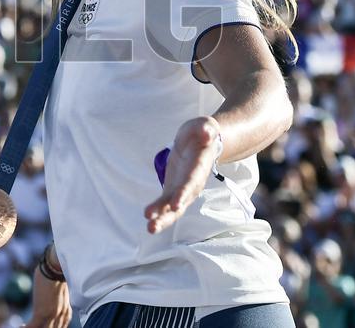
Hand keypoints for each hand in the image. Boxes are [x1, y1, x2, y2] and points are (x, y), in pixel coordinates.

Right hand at [25, 265, 70, 327]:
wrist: (56, 267)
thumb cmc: (56, 274)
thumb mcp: (59, 292)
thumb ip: (56, 301)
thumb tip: (49, 298)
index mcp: (66, 311)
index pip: (60, 327)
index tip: (41, 326)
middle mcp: (61, 316)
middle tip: (29, 325)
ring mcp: (52, 315)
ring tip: (23, 327)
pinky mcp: (42, 313)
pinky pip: (32, 326)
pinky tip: (20, 326)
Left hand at [144, 116, 220, 234]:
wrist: (202, 141)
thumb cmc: (202, 133)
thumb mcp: (205, 126)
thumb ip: (206, 130)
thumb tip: (206, 133)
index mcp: (199, 168)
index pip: (191, 182)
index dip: (184, 194)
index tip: (176, 205)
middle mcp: (193, 184)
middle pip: (181, 203)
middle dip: (168, 215)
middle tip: (153, 226)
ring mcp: (183, 189)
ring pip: (173, 209)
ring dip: (161, 219)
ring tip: (150, 228)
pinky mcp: (173, 190)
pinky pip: (165, 204)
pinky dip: (157, 212)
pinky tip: (147, 217)